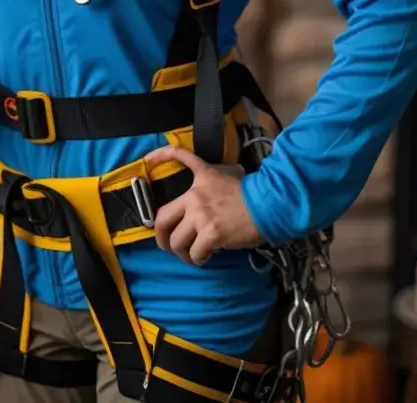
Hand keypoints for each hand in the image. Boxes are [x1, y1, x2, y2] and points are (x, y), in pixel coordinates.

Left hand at [144, 145, 262, 265]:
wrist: (269, 205)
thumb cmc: (253, 191)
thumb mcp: (232, 173)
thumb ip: (219, 176)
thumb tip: (228, 175)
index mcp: (200, 178)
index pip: (178, 157)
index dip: (159, 156)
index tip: (147, 160)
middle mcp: (194, 197)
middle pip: (162, 218)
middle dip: (161, 236)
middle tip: (167, 245)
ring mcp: (201, 216)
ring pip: (177, 242)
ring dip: (183, 253)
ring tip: (193, 256)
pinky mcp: (211, 234)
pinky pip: (196, 253)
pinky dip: (199, 259)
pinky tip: (207, 257)